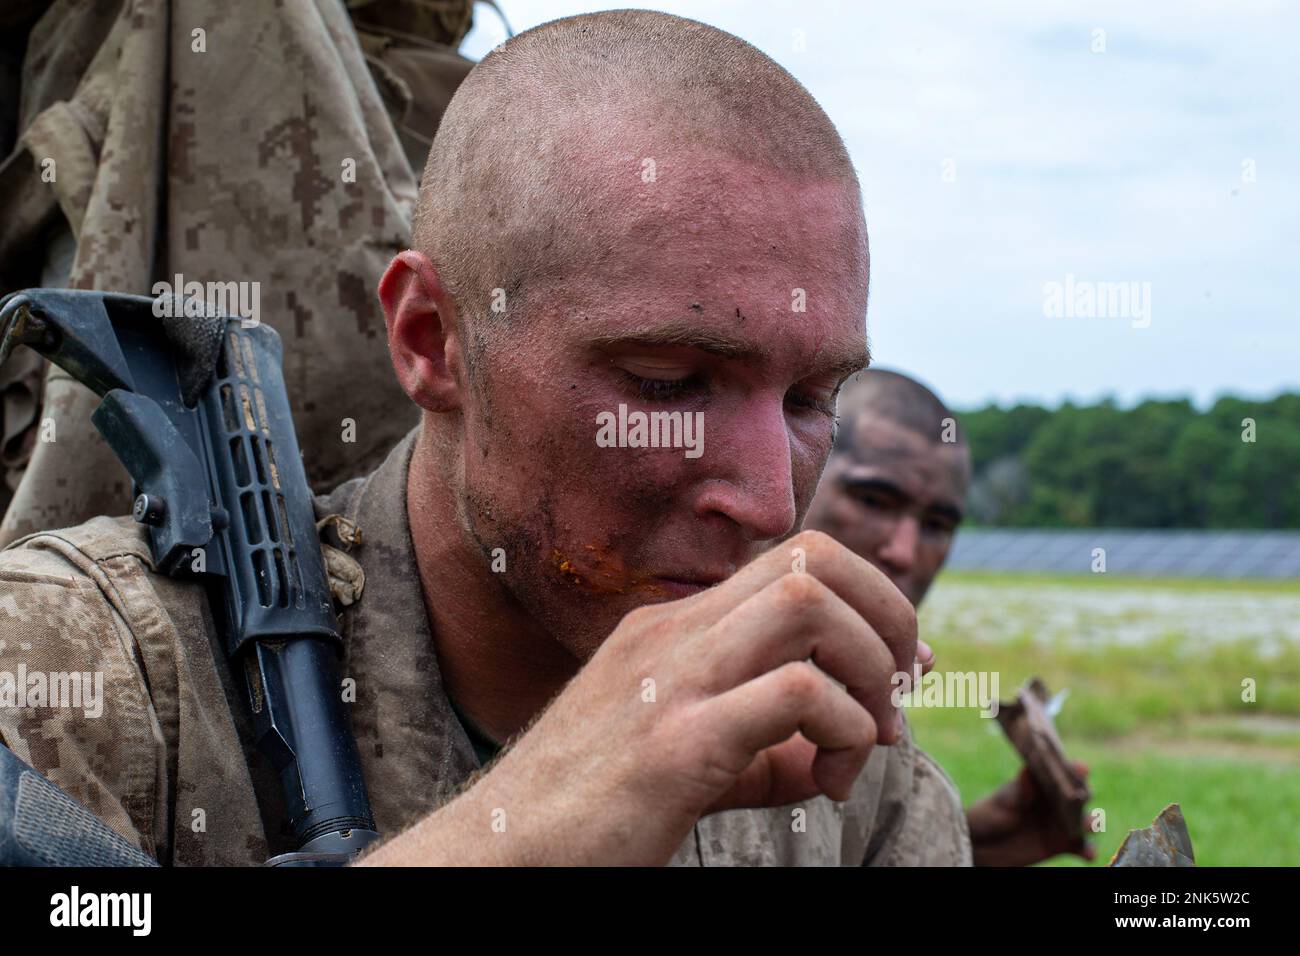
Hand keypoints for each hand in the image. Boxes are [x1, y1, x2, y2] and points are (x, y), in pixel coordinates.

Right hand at [361, 530, 919, 865]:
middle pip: (815, 558)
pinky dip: (841, 729)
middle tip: (898, 695)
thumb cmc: (592, 810)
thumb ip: (767, 742)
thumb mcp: (686, 754)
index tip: (900, 667)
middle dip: (889, 618)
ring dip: (869, 669)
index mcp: (674, 627)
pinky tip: (826, 780)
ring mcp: (672, 681)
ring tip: (864, 740)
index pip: (797, 559)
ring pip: (809, 604)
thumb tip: (846, 743)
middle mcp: (674, 633)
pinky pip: (796, 694)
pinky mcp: (676, 744)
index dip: (872, 599)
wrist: (501, 852)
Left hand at [966, 761, 1094, 866]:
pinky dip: (1088, 851)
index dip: (1073, 769)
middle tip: (1084, 797)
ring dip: (1090, 822)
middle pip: (1079, 795)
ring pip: (1085, 821)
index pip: (1061, 772)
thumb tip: (1026, 772)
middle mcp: (1057, 801)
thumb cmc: (991, 814)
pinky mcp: (1064, 845)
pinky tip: (1088, 855)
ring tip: (1087, 826)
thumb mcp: (1003, 802)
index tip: (1082, 767)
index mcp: (1043, 783)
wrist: (984, 844)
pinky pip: (1082, 848)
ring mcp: (1062, 822)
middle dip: (1085, 794)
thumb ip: (1018, 792)